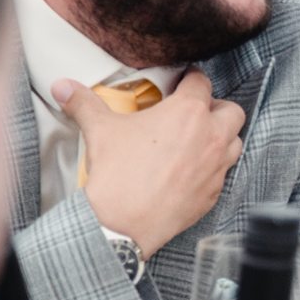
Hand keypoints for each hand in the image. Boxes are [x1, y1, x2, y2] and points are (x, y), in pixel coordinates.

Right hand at [56, 69, 244, 257]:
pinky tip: (194, 169)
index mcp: (189, 112)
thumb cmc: (118, 174)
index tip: (185, 79)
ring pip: (236, 141)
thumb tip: (64, 87)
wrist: (123, 222)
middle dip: (217, 107)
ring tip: (201, 139)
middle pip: (232, 110)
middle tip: (197, 112)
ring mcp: (217, 165)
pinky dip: (214, 167)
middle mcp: (211, 136)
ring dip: (223, 137)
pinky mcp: (214, 191)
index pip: (201, 82)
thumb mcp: (100, 129)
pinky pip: (224, 172)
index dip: (192, 78)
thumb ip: (84, 103)